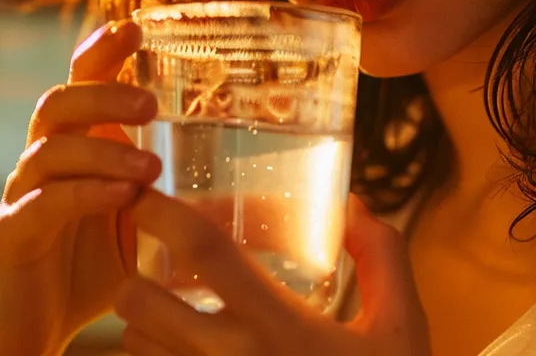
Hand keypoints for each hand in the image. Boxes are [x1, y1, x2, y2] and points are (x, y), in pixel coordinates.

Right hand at [0, 21, 161, 355]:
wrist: (28, 329)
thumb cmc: (83, 273)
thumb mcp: (133, 226)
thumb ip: (162, 194)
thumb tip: (236, 179)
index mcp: (71, 150)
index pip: (79, 84)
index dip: (101, 52)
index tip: (135, 27)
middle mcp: (40, 164)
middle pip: (58, 103)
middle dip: (102, 93)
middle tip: (150, 103)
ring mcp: (21, 197)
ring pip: (49, 150)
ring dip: (101, 151)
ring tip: (149, 167)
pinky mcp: (11, 236)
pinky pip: (41, 205)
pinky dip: (83, 196)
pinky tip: (121, 198)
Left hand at [114, 193, 430, 355]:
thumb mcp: (401, 328)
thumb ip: (383, 258)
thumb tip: (351, 207)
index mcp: (279, 326)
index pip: (203, 251)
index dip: (162, 212)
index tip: (145, 194)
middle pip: (139, 303)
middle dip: (134, 276)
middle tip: (154, 266)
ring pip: (135, 345)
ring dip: (142, 323)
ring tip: (172, 314)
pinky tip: (185, 350)